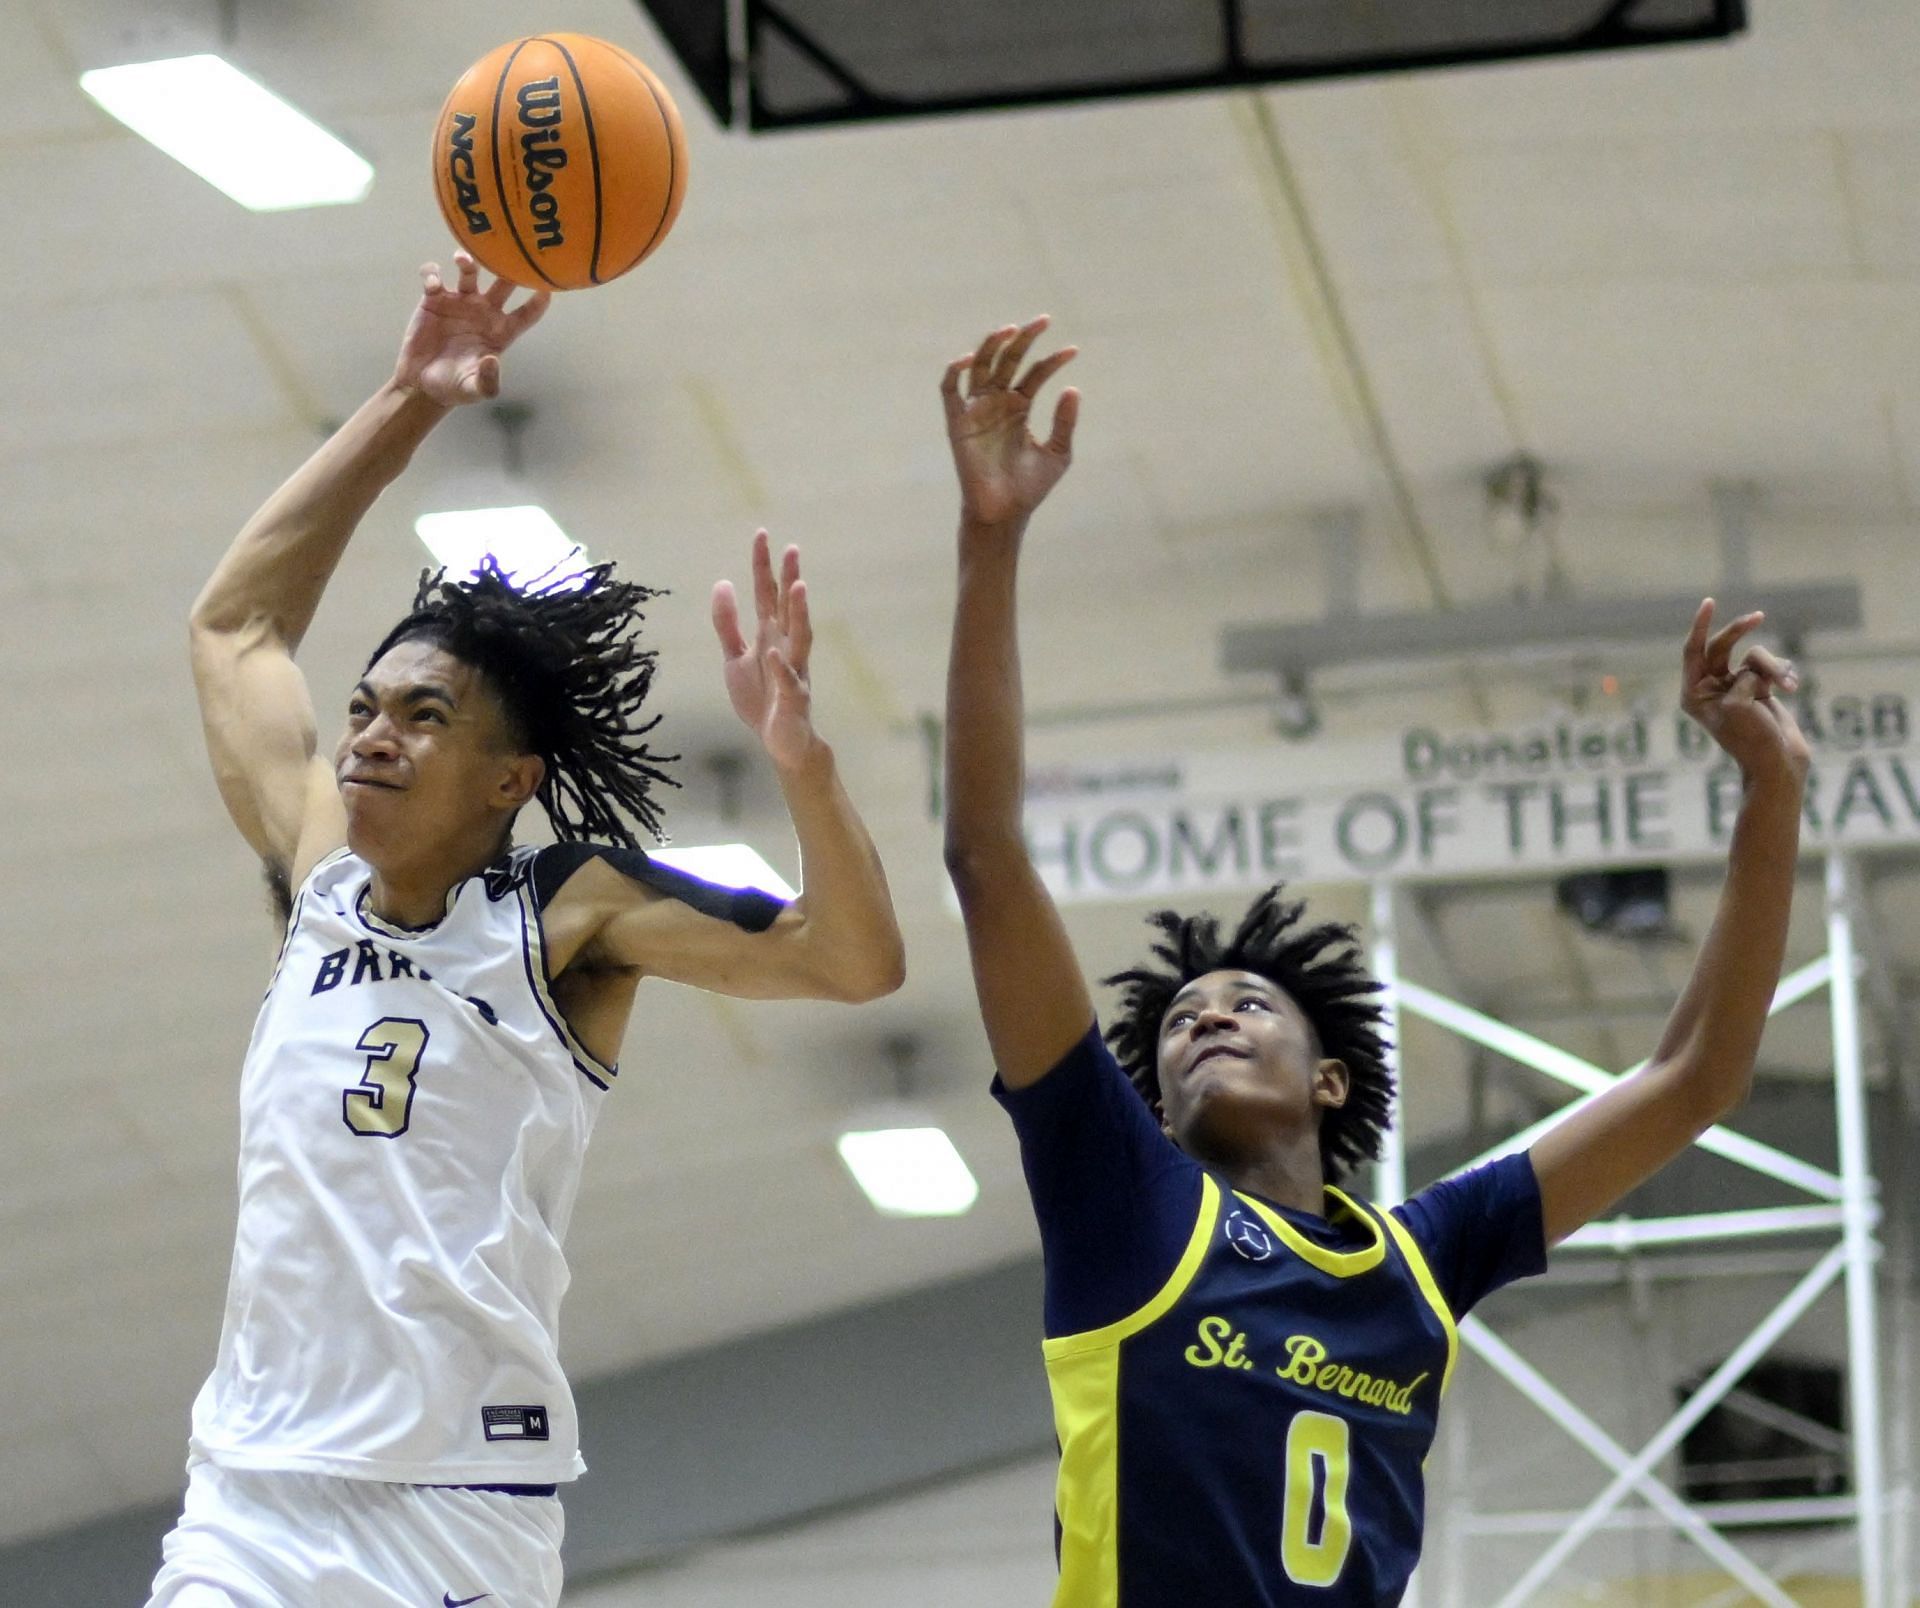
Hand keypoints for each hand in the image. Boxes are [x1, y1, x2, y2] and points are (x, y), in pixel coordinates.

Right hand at [393, 251, 550, 405]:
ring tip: (462, 260)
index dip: (539, 300)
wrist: (423, 384)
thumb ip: (487, 381)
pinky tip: (433, 285)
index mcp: (501, 331)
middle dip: (507, 267)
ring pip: (470, 272)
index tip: (547, 287)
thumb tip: (492, 362)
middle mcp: (484, 312)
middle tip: (506, 255)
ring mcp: (460, 303)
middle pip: (503, 283)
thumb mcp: (474, 390)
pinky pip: (434, 277)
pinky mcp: (434, 300)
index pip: (528, 313)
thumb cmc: (455, 388)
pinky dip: (432, 274)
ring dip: (468, 262)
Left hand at [712, 531, 816, 772]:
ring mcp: (793, 671)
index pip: (766, 594)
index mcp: (770, 635)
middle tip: (791, 548)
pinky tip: (772, 654)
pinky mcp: (794, 699)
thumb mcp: (735, 657)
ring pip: (799, 636)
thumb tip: (722, 583)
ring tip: (798, 587)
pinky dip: (781, 669)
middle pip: (787, 608)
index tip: (762, 534)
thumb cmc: (760, 697)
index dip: (762, 566)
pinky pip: (788, 681)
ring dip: (798, 612)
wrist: (780, 741)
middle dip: (788, 579)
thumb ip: (727, 624)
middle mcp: (786, 647)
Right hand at [941, 317, 1079, 529]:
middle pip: (1007, 360)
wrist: (1004, 514)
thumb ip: (1064, 422)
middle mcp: (997, 403)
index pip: (1035, 373)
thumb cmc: (1029, 488)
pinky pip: (949, 390)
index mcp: (1019, 407)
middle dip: (1024, 338)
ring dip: (992, 345)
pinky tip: (971, 358)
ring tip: (1012, 330)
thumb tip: (1073, 390)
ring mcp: (976, 410)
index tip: (1074, 351)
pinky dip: (955, 371)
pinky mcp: (957, 422)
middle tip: (1043, 320)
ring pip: (980, 366)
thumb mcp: (1057, 453)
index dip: (1053, 360)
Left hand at [1680, 600, 1810, 781]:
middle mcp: (1710, 688)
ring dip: (1772, 666)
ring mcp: (1735, 687)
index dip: (1700, 625)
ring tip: (1787, 684)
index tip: (1709, 602)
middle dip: (1739, 632)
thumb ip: (1743, 676)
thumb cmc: (1751, 738)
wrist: (1778, 762)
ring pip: (1753, 657)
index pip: (1692, 650)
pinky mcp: (1758, 688)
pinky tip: (1792, 687)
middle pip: (1721, 646)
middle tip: (1757, 616)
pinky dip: (1783, 673)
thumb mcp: (1739, 703)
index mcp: (1693, 693)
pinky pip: (1770, 666)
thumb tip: (1753, 669)